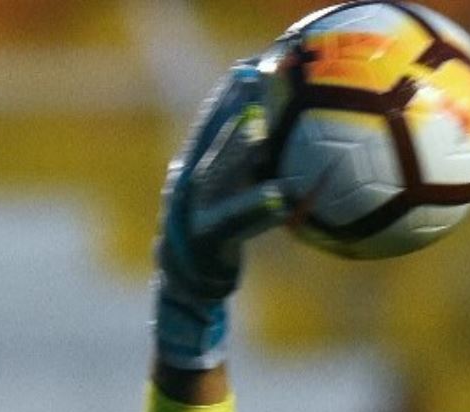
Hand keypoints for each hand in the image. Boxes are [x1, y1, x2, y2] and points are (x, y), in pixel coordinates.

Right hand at [153, 63, 292, 368]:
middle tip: (255, 80)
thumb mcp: (232, 199)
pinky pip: (235, 221)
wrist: (187, 288)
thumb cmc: (220, 241)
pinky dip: (258, 208)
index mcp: (194, 169)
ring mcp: (194, 211)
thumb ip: (249, 172)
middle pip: (210, 138)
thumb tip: (282, 145)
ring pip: (216, 174)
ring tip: (261, 130)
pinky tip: (282, 197)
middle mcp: (189, 184)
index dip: (228, 95)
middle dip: (231, 107)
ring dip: (237, 148)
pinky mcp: (206, 240)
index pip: (211, 123)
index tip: (250, 66)